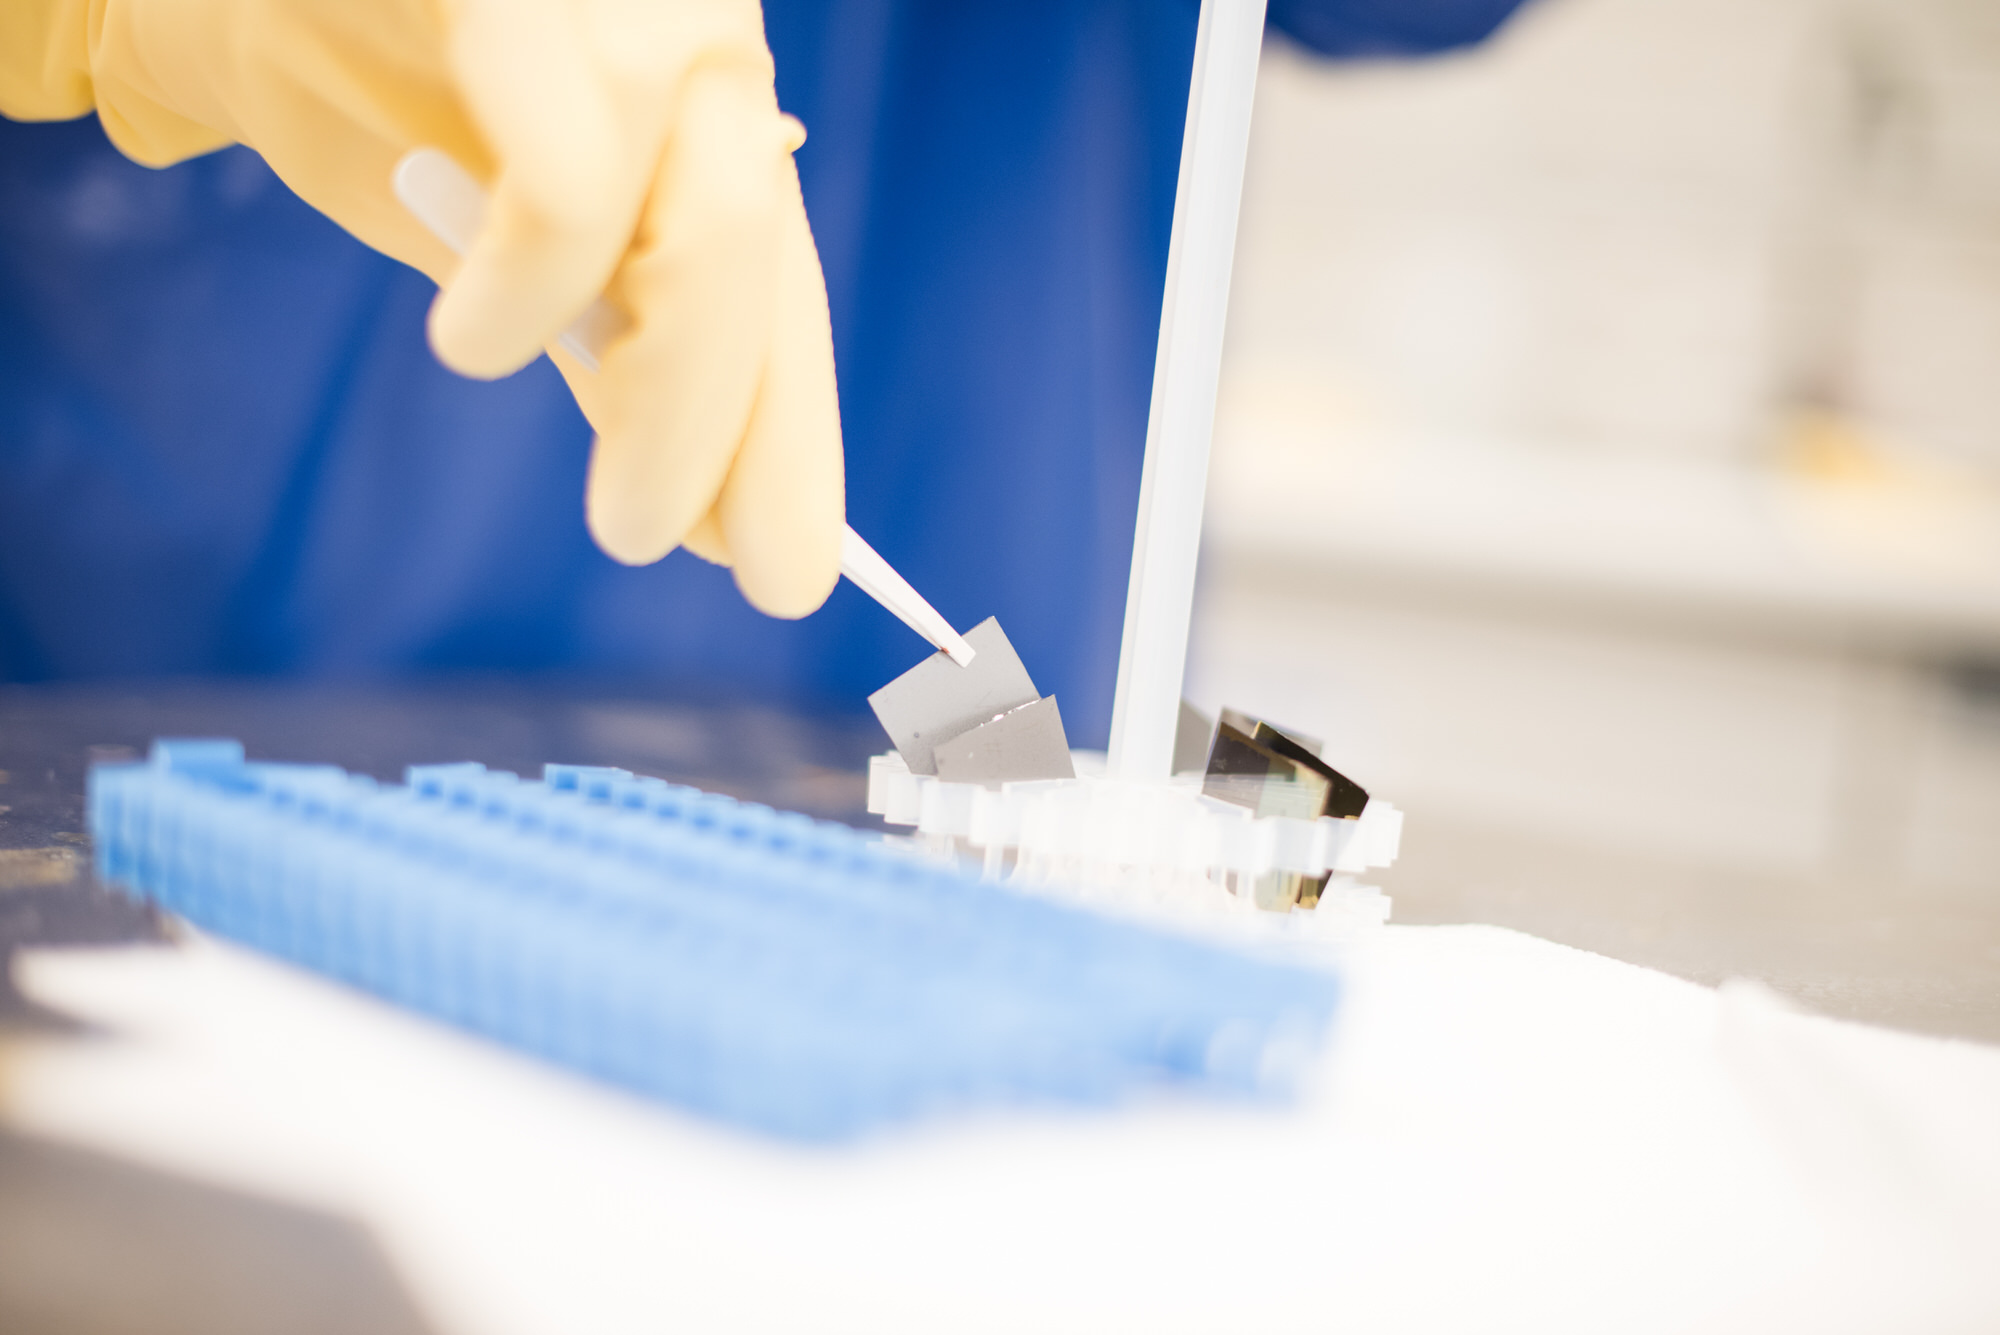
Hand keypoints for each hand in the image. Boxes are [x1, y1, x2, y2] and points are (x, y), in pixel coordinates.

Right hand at [7, 0, 844, 615]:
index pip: (773, 285)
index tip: (786, 574)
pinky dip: (541, 280)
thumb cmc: (364, 91)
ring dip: (659, 390)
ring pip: (706, 231)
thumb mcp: (505, 234)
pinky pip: (573, 170)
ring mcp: (624, 6)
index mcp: (704, 110)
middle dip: (716, 431)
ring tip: (585, 473)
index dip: (783, 432)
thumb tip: (703, 509)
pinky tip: (478, 342)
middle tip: (643, 538)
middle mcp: (695, 39)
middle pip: (749, 259)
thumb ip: (610, 345)